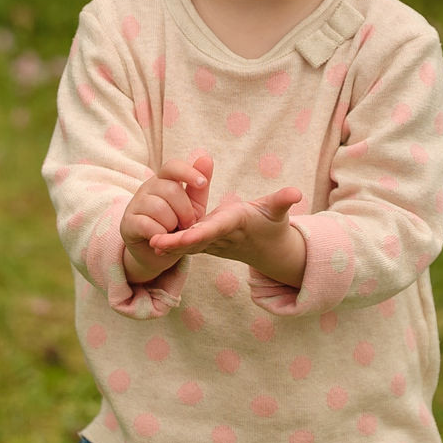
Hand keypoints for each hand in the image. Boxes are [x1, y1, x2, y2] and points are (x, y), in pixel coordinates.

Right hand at [121, 153, 212, 273]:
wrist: (158, 251)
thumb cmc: (177, 224)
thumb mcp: (192, 206)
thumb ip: (198, 185)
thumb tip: (205, 155)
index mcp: (164, 179)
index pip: (173, 166)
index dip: (188, 172)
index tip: (203, 183)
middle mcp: (147, 187)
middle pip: (171, 189)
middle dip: (185, 210)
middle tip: (187, 224)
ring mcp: (135, 204)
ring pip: (159, 208)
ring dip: (172, 223)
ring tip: (172, 230)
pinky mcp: (127, 223)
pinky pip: (148, 225)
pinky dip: (160, 234)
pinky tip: (160, 237)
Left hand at [147, 155, 303, 267]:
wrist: (269, 250)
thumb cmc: (272, 224)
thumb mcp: (277, 211)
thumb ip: (282, 201)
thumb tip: (296, 193)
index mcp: (235, 224)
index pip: (214, 229)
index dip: (197, 233)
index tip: (182, 238)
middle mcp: (221, 235)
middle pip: (195, 240)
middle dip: (176, 243)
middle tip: (153, 243)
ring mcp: (213, 242)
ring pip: (188, 244)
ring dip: (169, 245)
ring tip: (147, 242)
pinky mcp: (207, 243)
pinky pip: (187, 243)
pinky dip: (171, 243)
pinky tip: (150, 239)